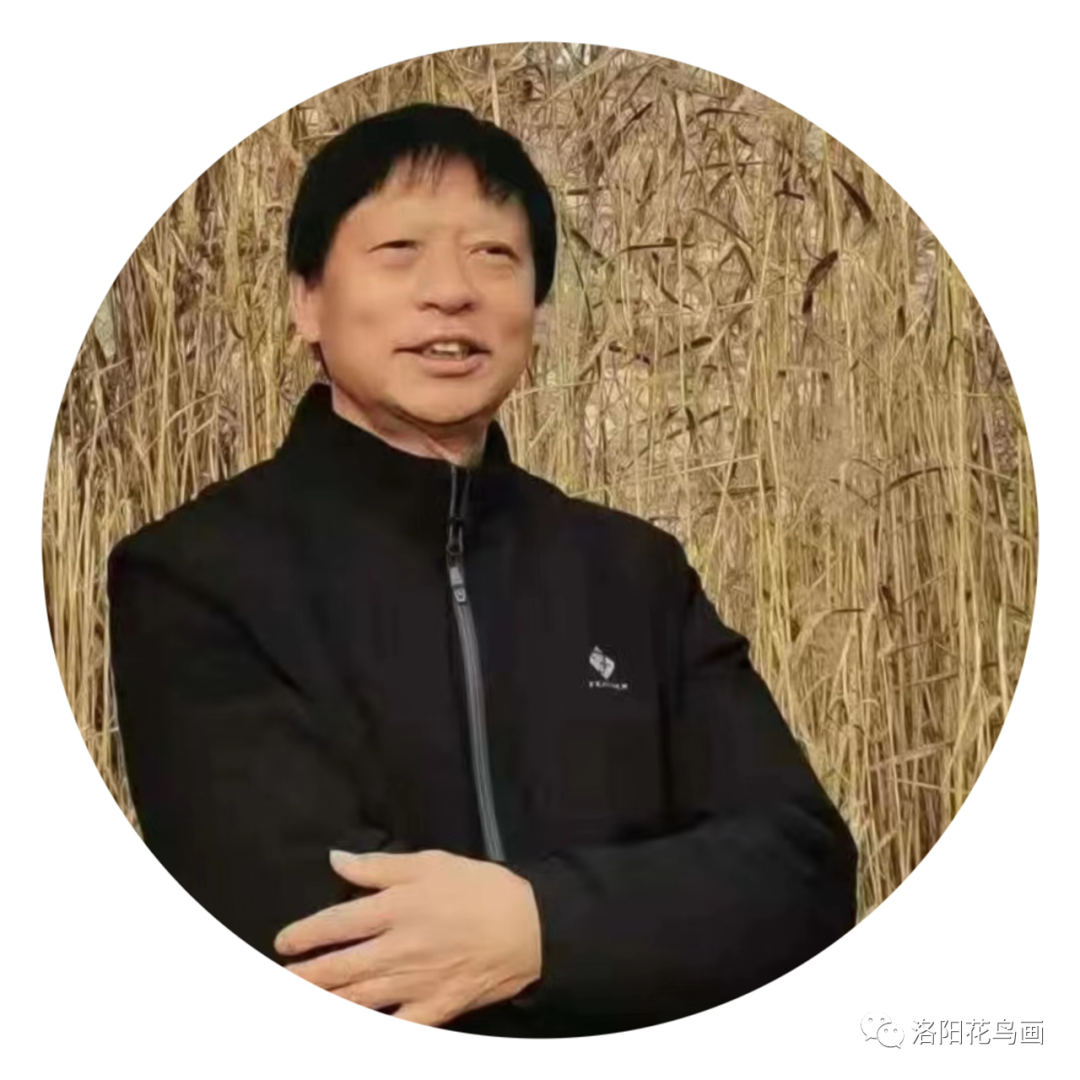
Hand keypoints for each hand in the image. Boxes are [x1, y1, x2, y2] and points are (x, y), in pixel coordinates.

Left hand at [274, 848, 542, 1026]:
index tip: (284, 942)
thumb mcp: (429, 862)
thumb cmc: (479, 888)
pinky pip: (396, 1027)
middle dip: (304, 977)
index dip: (306, 934)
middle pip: (339, 967)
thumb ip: (378, 865)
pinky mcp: (435, 1009)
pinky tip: (352, 1031)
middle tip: (280, 981)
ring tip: (300, 1005)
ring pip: (357, 1000)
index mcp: (396, 907)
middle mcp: (399, 948)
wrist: (530, 926)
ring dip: (324, 1003)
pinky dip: (372, 1032)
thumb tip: (336, 859)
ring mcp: (415, 983)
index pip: (338, 923)